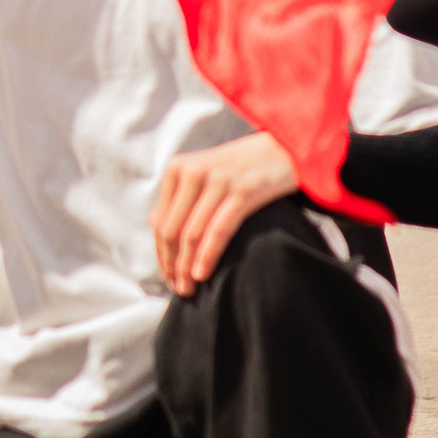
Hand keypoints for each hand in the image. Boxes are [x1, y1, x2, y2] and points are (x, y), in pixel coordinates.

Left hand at [152, 132, 298, 295]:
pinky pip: (218, 230)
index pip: (161, 222)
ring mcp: (218, 180)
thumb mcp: (204, 174)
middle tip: (177, 289)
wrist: (284, 148)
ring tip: (188, 289)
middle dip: (171, 265)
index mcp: (178, 168)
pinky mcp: (243, 191)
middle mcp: (193, 172)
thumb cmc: (241, 166)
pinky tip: (202, 273)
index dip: (161, 254)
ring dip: (186, 266)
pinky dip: (207, 255)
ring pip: (192, 233)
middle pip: (172, 230)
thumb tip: (153, 223)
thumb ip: (179, 197)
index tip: (167, 277)